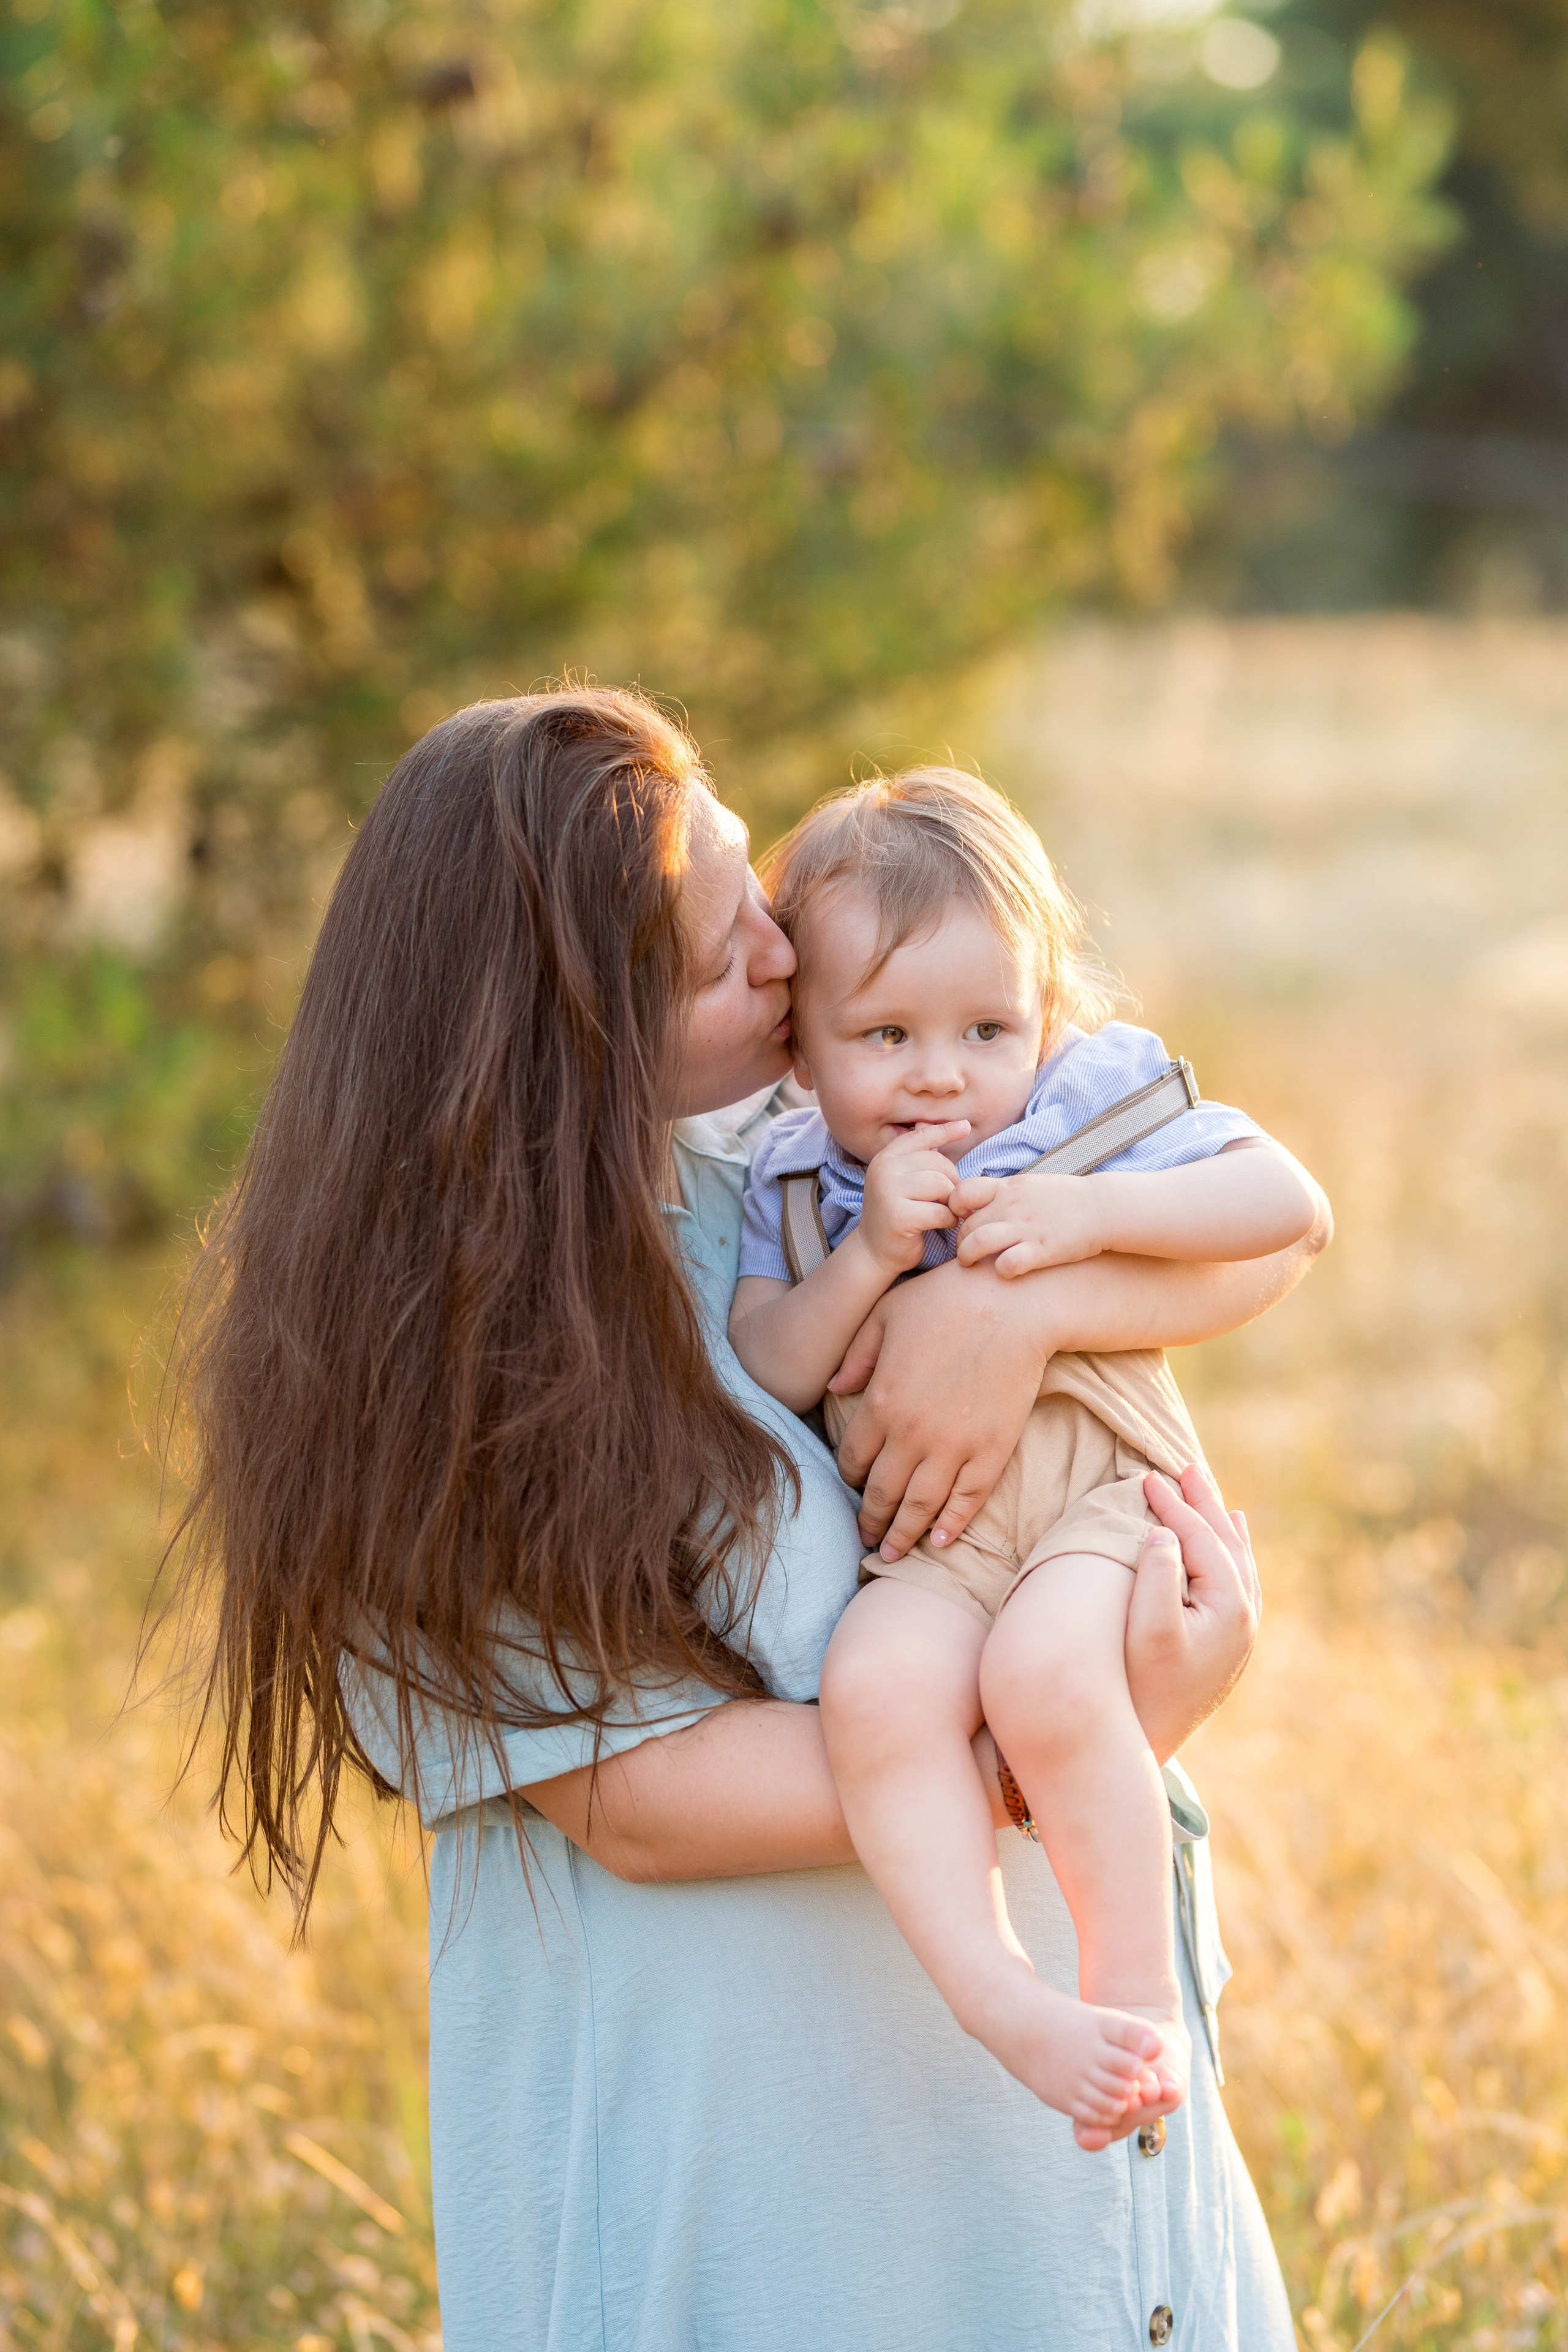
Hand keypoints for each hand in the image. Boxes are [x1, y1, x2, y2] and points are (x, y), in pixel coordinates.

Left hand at [829, 1256, 1051, 1558]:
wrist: (1016, 1303)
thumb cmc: (947, 1298)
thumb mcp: (885, 1313)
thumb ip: (856, 1354)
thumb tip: (832, 1388)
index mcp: (880, 1401)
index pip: (853, 1458)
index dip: (849, 1476)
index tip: (852, 1483)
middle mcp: (912, 1433)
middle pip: (882, 1492)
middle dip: (871, 1519)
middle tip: (865, 1537)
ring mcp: (954, 1446)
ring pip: (920, 1506)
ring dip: (903, 1535)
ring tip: (892, 1553)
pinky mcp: (992, 1451)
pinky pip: (966, 1500)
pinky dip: (951, 1525)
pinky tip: (939, 1541)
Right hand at [856, 1122, 968, 1277]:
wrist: (874, 1251)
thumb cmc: (898, 1214)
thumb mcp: (905, 1181)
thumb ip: (923, 1158)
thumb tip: (954, 1126)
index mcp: (886, 1158)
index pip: (921, 1136)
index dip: (945, 1131)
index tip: (966, 1126)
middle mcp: (884, 1170)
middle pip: (938, 1164)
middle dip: (952, 1182)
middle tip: (951, 1200)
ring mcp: (888, 1192)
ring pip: (941, 1185)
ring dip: (952, 1201)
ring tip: (948, 1211)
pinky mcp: (899, 1216)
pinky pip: (940, 1211)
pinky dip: (949, 1220)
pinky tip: (944, 1225)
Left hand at [952, 1169, 1107, 1278]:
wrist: (1102, 1208)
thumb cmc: (1065, 1199)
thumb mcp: (1030, 1184)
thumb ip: (1004, 1192)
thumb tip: (978, 1203)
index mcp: (1008, 1188)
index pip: (963, 1192)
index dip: (954, 1208)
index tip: (961, 1220)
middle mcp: (1012, 1206)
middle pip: (966, 1226)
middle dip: (959, 1242)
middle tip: (965, 1252)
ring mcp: (1025, 1228)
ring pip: (976, 1244)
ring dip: (967, 1257)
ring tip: (970, 1265)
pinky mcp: (1041, 1250)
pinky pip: (1006, 1264)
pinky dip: (1000, 1271)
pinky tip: (1005, 1272)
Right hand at [1124, 1463, 1260, 1762]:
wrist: (1152, 1741)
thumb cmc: (1141, 1686)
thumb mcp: (1145, 1630)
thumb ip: (1156, 1577)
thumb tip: (1164, 1534)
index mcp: (1229, 1606)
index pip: (1201, 1539)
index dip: (1173, 1505)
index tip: (1145, 1478)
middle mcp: (1245, 1617)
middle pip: (1227, 1543)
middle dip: (1204, 1504)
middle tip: (1184, 1468)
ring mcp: (1242, 1632)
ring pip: (1238, 1561)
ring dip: (1220, 1524)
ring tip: (1209, 1494)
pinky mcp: (1232, 1645)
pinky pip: (1241, 1582)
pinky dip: (1234, 1553)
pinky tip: (1234, 1541)